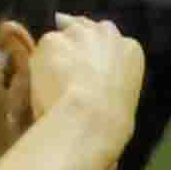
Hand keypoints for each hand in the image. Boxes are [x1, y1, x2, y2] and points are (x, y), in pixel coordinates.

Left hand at [15, 15, 149, 156]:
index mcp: (131, 50)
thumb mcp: (125, 104)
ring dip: (57, 52)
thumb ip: (113, 92)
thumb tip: (108, 140)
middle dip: (77, 42)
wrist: (90, 119)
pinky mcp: (52, 40)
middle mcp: (106, 33)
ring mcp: (77, 34)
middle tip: (67, 65)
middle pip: (87, 28)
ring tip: (50, 77)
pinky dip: (39, 64)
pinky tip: (39, 83)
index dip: (97, 55)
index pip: (112, 41)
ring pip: (63, 36)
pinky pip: (43, 50)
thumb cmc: (114, 123)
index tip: (89, 68)